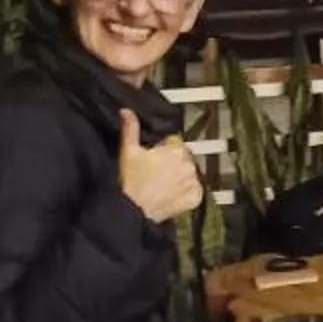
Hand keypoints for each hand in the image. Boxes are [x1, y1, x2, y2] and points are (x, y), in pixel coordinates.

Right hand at [118, 108, 202, 222]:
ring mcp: (194, 182)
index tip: (154, 157)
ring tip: (163, 184)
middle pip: (184, 157)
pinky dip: (187, 192)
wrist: (133, 211)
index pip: (174, 141)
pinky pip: (195, 191)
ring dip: (181, 176)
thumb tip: (127, 110)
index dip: (163, 148)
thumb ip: (131, 128)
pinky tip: (172, 194)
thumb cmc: (131, 181)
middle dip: (173, 161)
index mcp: (176, 149)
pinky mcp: (196, 198)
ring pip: (190, 173)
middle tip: (156, 172)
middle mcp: (189, 164)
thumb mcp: (128, 151)